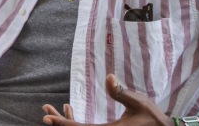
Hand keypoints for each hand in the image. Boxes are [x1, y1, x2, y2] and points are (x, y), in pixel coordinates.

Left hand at [40, 75, 170, 125]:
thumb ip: (122, 93)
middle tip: (46, 111)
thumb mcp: (138, 103)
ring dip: (68, 122)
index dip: (62, 123)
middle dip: (60, 122)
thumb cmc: (153, 118)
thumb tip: (109, 77)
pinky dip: (78, 123)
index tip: (47, 117)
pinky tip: (72, 112)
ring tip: (56, 109)